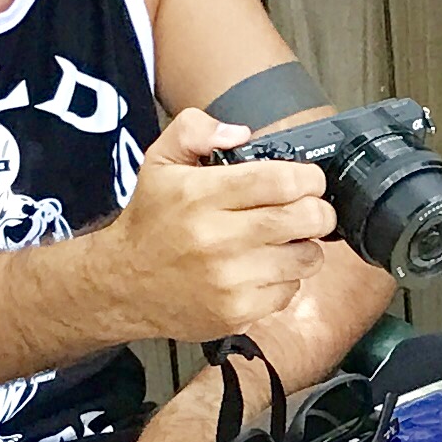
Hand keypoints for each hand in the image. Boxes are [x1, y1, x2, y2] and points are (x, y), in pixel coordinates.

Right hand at [104, 109, 335, 342]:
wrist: (122, 284)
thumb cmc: (150, 221)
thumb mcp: (159, 161)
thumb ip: (195, 130)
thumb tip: (241, 133)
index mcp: (200, 195)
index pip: (281, 180)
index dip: (309, 177)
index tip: (310, 180)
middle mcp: (216, 238)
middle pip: (305, 218)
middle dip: (319, 211)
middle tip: (310, 209)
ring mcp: (229, 280)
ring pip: (306, 258)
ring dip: (305, 246)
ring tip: (283, 240)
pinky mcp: (237, 312)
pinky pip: (289, 290)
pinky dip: (285, 279)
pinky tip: (262, 269)